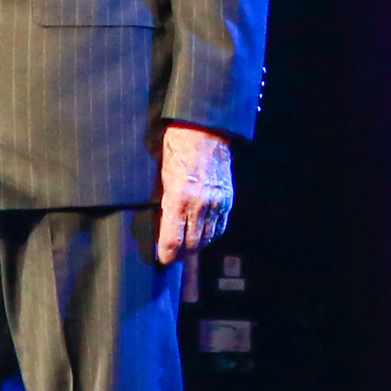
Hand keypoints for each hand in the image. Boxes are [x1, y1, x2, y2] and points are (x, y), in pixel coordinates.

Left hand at [155, 124, 234, 266]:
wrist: (204, 130)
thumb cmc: (177, 149)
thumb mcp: (162, 178)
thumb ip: (165, 205)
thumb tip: (163, 228)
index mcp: (178, 198)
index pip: (173, 240)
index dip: (167, 255)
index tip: (162, 259)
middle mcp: (200, 204)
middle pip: (192, 244)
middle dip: (182, 254)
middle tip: (173, 257)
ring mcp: (216, 202)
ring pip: (208, 237)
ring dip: (197, 246)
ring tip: (188, 248)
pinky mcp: (228, 198)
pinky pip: (221, 226)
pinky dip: (212, 234)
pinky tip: (204, 234)